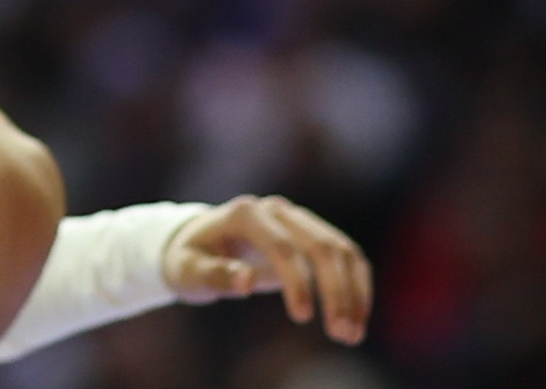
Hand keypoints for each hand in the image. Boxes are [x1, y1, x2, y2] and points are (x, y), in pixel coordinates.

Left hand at [161, 195, 375, 344]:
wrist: (197, 240)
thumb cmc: (189, 259)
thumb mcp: (187, 270)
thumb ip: (214, 274)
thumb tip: (246, 281)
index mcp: (246, 214)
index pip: (282, 247)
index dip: (297, 283)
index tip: (302, 319)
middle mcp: (277, 210)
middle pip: (321, 245)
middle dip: (337, 291)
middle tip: (343, 334)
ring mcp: (297, 219)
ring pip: (341, 249)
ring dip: (354, 291)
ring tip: (353, 334)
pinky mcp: (311, 234)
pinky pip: (345, 255)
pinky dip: (357, 285)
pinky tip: (358, 317)